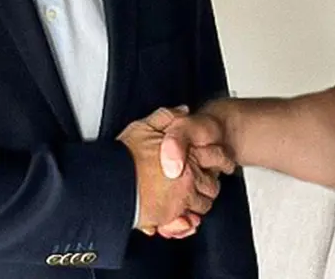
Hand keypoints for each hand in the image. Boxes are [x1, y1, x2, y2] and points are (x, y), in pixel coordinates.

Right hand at [117, 107, 223, 235]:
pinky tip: (181, 216)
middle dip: (209, 184)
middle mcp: (188, 178)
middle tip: (204, 183)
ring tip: (189, 198)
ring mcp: (180, 199)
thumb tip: (183, 110)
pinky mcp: (168, 217)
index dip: (221, 160)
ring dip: (198, 203)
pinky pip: (187, 223)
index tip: (223, 163)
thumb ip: (167, 116)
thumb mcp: (145, 126)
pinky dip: (187, 222)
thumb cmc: (126, 156)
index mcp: (187, 155)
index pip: (217, 157)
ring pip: (202, 205)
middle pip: (212, 185)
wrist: (110, 183)